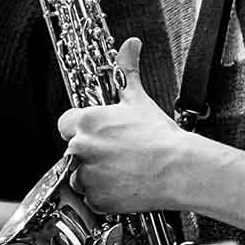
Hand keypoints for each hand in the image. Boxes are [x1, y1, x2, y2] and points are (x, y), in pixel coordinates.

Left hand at [58, 38, 187, 212]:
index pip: (65, 123)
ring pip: (80, 176)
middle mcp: (80, 148)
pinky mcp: (95, 199)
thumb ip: (127, 70)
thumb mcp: (139, 99)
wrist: (178, 169)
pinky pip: (91, 197)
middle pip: (73, 150)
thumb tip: (130, 45)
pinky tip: (125, 184)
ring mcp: (86, 176)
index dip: (81, 127)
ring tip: (123, 169)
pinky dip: (104, 194)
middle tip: (118, 151)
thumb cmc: (159, 136)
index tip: (98, 132)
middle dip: (91, 151)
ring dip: (96, 174)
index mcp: (87, 121)